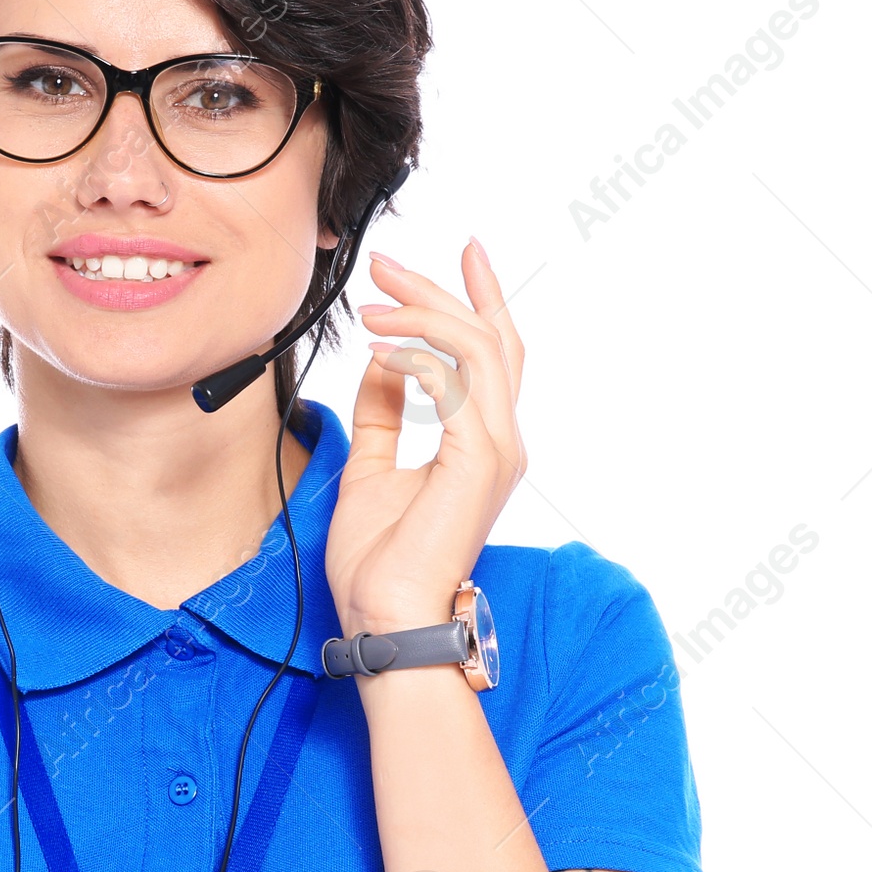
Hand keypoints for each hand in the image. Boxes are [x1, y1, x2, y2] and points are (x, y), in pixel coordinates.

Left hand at [324, 239, 526, 636]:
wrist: (385, 616)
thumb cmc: (379, 563)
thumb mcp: (371, 470)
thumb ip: (381, 416)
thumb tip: (380, 366)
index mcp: (481, 444)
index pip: (492, 356)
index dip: (479, 300)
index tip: (459, 255)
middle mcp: (499, 441)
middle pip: (489, 339)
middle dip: (440, 291)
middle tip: (386, 265)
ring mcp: (494, 450)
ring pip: (477, 349)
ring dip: (422, 315)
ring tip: (372, 306)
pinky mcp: (476, 459)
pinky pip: (453, 383)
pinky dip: (416, 357)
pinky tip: (379, 352)